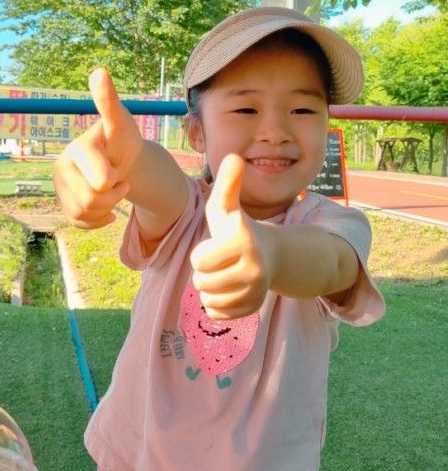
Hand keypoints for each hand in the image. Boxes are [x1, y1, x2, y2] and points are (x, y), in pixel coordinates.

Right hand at [53, 68, 141, 227]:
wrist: (119, 159)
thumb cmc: (121, 139)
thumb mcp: (121, 122)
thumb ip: (109, 102)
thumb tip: (99, 72)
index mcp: (76, 150)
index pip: (99, 181)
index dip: (114, 181)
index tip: (120, 172)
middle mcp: (61, 167)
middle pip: (91, 200)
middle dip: (112, 196)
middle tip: (120, 182)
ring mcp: (60, 187)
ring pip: (84, 213)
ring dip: (107, 207)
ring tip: (113, 191)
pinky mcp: (63, 204)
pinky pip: (79, 222)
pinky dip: (97, 220)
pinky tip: (106, 208)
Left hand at [189, 154, 271, 318]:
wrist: (270, 256)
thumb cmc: (237, 229)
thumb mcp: (226, 207)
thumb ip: (227, 184)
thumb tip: (234, 155)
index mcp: (243, 242)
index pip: (199, 261)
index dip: (201, 254)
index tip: (214, 247)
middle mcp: (254, 269)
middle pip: (202, 282)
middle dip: (203, 273)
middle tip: (218, 263)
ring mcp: (256, 291)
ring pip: (208, 300)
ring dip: (209, 289)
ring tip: (222, 275)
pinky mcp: (253, 308)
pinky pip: (217, 314)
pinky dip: (216, 305)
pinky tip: (227, 290)